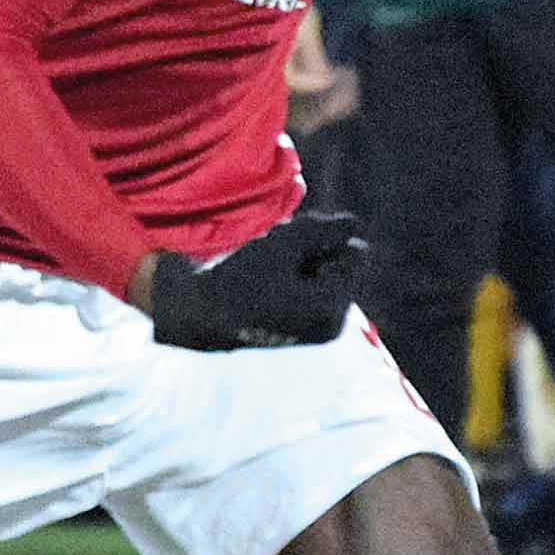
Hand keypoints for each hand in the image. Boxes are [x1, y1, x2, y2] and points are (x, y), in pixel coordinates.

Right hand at [138, 210, 363, 350]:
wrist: (198, 314)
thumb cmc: (240, 278)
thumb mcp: (284, 244)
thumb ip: (325, 229)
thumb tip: (356, 224)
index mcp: (333, 306)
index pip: (355, 252)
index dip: (324, 240)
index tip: (289, 250)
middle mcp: (332, 323)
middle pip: (340, 265)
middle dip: (314, 253)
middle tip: (275, 258)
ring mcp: (317, 329)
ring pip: (324, 276)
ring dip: (300, 263)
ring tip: (266, 269)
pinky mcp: (300, 330)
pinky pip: (310, 292)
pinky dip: (293, 281)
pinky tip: (265, 282)